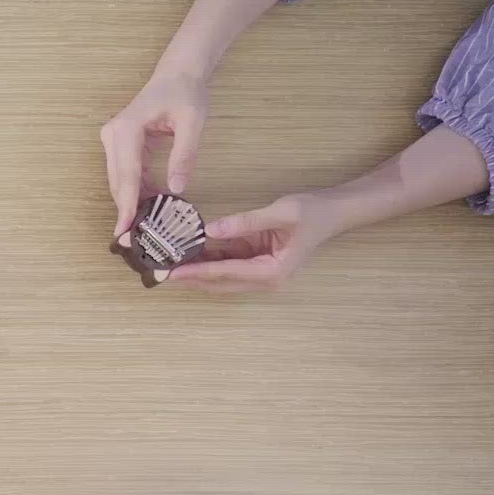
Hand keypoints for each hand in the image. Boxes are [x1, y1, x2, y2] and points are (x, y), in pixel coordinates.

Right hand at [100, 69, 208, 237]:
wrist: (177, 73)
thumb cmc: (185, 92)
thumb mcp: (193, 122)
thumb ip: (184, 155)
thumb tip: (178, 189)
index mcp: (127, 129)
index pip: (127, 175)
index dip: (127, 205)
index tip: (124, 230)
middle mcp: (113, 136)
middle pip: (118, 182)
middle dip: (126, 210)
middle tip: (135, 239)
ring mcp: (113, 140)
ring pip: (120, 181)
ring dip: (132, 202)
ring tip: (146, 225)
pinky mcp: (119, 144)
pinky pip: (126, 173)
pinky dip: (137, 190)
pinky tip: (150, 203)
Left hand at [165, 193, 342, 291]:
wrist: (334, 212)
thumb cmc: (313, 212)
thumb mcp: (281, 213)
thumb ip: (245, 222)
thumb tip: (210, 230)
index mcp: (271, 273)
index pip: (225, 274)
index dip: (195, 273)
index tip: (170, 273)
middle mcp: (264, 280)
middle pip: (219, 282)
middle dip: (189, 277)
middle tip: (159, 271)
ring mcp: (260, 273)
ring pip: (220, 276)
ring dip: (196, 270)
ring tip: (167, 262)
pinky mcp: (256, 262)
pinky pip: (227, 264)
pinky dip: (207, 260)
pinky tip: (187, 251)